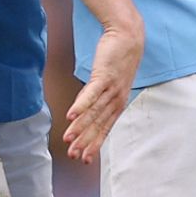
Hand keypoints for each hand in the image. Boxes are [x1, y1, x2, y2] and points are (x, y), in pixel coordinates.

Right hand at [62, 22, 141, 163]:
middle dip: (85, 141)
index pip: (105, 128)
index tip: (85, 159)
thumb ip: (94, 97)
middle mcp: (116, 99)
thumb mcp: (107, 82)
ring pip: (93, 112)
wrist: (128, 37)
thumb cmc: (117, 59)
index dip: (94, 144)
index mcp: (117, 103)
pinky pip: (91, 94)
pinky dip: (81, 106)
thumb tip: (81, 111)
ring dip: (80, 127)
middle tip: (73, 155)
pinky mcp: (104, 75)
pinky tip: (71, 116)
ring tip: (68, 139)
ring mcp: (111, 88)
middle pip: (97, 124)